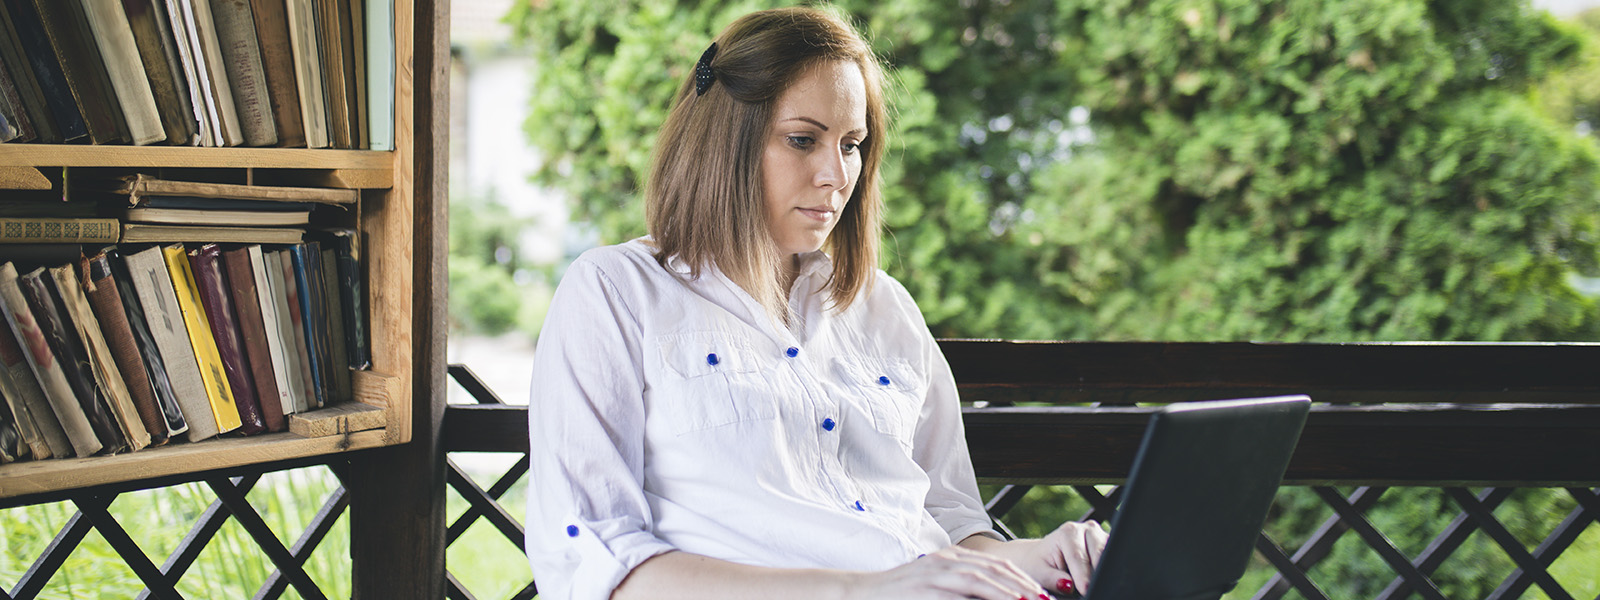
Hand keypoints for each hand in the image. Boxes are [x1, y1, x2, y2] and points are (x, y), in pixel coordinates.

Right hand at [843, 545, 1052, 599]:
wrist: (863, 594)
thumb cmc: (900, 597)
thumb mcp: (935, 590)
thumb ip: (959, 592)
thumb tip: (990, 597)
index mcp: (951, 559)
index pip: (994, 565)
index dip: (1019, 579)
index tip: (1039, 593)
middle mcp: (947, 560)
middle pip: (995, 568)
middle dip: (1023, 584)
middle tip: (1044, 598)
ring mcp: (937, 571)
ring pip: (983, 577)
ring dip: (1011, 590)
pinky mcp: (928, 585)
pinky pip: (964, 590)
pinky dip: (988, 596)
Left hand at [961, 521, 1108, 596]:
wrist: (1040, 558)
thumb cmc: (1039, 565)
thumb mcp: (1040, 573)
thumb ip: (1053, 579)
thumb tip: (1068, 585)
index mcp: (1068, 532)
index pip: (1079, 557)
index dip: (1083, 576)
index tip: (1085, 590)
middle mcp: (1086, 529)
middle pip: (1099, 554)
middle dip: (1096, 574)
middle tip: (1091, 589)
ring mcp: (1100, 535)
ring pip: (1110, 555)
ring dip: (1103, 571)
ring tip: (1094, 584)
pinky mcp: (1108, 544)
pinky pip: (1113, 558)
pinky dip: (1107, 569)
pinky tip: (1099, 578)